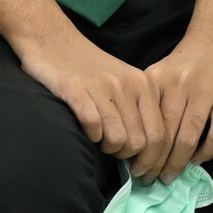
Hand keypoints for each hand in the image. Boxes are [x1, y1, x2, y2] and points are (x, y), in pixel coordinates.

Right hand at [16, 28, 167, 167]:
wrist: (52, 39)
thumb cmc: (86, 66)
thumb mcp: (122, 82)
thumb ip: (137, 109)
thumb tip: (148, 152)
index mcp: (144, 85)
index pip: (161, 134)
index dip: (154, 160)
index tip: (143, 173)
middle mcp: (127, 85)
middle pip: (141, 142)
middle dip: (129, 158)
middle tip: (117, 158)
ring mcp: (102, 87)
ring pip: (119, 139)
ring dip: (109, 149)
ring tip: (100, 142)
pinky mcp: (76, 89)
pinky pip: (93, 126)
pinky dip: (91, 136)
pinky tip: (87, 131)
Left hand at [139, 27, 212, 183]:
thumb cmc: (189, 59)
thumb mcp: (161, 72)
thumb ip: (151, 100)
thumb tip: (136, 136)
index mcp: (156, 81)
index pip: (144, 124)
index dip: (138, 150)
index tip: (132, 169)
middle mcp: (178, 87)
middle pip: (164, 134)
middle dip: (154, 162)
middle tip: (149, 181)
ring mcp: (205, 93)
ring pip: (187, 137)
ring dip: (177, 162)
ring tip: (170, 178)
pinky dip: (207, 151)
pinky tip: (198, 161)